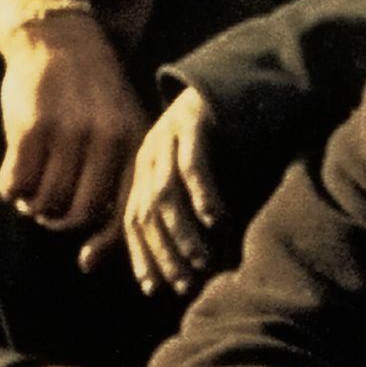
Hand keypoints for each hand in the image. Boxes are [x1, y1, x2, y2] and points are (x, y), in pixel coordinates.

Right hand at [0, 0, 145, 263]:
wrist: (59, 40)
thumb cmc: (93, 98)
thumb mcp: (121, 131)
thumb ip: (115, 184)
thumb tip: (91, 259)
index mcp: (135, 144)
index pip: (126, 210)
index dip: (107, 246)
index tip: (85, 262)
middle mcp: (106, 140)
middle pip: (80, 213)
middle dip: (58, 222)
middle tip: (47, 211)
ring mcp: (69, 133)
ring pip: (46, 201)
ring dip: (32, 205)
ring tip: (29, 192)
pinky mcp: (31, 127)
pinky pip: (16, 182)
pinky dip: (10, 190)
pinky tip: (13, 178)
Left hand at [121, 87, 234, 297]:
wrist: (232, 77)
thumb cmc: (216, 138)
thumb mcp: (188, 177)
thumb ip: (178, 215)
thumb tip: (171, 251)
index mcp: (143, 168)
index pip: (132, 221)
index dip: (141, 256)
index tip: (155, 289)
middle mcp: (149, 154)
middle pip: (146, 212)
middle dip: (164, 253)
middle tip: (184, 284)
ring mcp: (169, 137)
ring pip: (167, 194)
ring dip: (183, 232)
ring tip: (201, 261)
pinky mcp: (194, 122)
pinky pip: (194, 163)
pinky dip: (203, 194)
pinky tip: (216, 220)